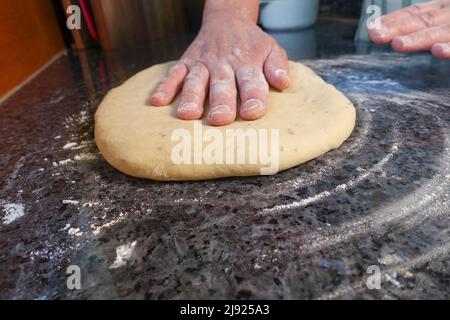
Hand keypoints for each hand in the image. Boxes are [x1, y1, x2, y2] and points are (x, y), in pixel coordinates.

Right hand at [150, 14, 288, 125]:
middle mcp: (224, 63)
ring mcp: (202, 63)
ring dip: (191, 97)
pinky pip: (173, 74)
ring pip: (196, 81)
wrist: (226, 20)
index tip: (252, 112)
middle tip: (219, 119)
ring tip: (188, 114)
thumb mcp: (271, 49)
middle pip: (222, 84)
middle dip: (220, 102)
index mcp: (247, 63)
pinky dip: (165, 87)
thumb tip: (283, 83)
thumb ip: (277, 66)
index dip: (253, 96)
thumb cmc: (251, 44)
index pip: (252, 81)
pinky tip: (158, 102)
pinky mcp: (186, 62)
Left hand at [369, 0, 449, 58]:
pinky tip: (437, 51)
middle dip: (398, 28)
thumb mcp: (445, 23)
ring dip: (417, 38)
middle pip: (423, 21)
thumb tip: (397, 36)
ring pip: (440, 32)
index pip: (415, 14)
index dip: (393, 20)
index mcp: (443, 10)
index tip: (372, 27)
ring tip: (397, 44)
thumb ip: (430, 27)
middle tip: (376, 35)